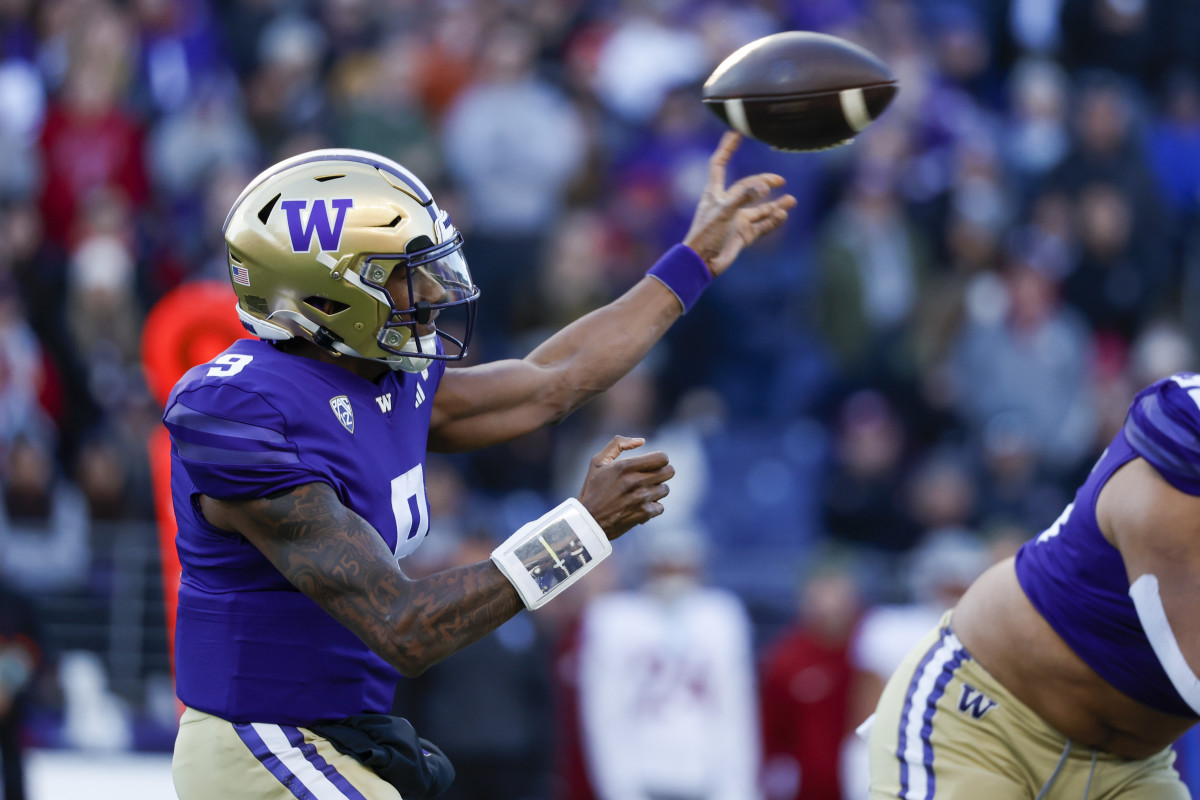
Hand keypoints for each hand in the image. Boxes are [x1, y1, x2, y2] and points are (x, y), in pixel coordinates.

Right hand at [577, 435, 673, 540]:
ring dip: (656, 490)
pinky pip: (660, 507)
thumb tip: (642, 441)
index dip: (660, 459)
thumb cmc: (593, 489)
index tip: (653, 463)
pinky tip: (640, 506)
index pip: (662, 457)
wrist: (588, 520)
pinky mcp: (643, 514)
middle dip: (663, 472)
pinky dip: (652, 507)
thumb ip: (618, 444)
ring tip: (642, 492)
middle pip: (669, 472)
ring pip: (665, 489)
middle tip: (653, 476)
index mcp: (626, 466)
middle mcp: (635, 481)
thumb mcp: (598, 461)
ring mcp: (641, 498)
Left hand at [682, 132, 796, 275]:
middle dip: (764, 182)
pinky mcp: (743, 235)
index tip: (736, 134)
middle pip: (749, 187)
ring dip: (775, 204)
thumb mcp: (724, 212)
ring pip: (760, 208)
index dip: (727, 149)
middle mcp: (727, 204)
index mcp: (715, 193)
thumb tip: (764, 187)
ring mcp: (737, 220)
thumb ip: (744, 197)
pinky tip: (783, 215)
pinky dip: (773, 220)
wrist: (702, 263)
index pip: (719, 165)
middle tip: (780, 181)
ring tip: (791, 201)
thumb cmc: (706, 235)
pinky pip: (762, 225)